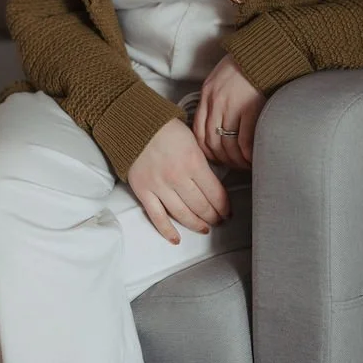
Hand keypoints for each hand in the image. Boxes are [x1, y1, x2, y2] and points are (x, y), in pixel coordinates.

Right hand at [128, 118, 231, 244]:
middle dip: (214, 216)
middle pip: (201, 206)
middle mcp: (178, 177)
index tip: (228, 212)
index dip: (224, 206)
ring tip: (204, 228)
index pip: (215, 193)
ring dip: (196, 224)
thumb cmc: (165, 129)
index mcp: (194, 162)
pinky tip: (177, 239)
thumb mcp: (193, 141)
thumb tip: (213, 184)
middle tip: (219, 220)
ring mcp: (159, 186)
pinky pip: (157, 217)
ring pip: (183, 214)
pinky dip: (167, 231)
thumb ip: (202, 163)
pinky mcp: (143, 192)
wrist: (134, 123)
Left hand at [192, 54, 264, 171]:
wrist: (264, 52)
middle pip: (212, 142)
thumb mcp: (220, 78)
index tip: (215, 159)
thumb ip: (216, 98)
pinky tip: (253, 159)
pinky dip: (247, 155)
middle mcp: (216, 102)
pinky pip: (245, 140)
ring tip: (245, 166)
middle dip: (222, 160)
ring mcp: (233, 107)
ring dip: (236, 161)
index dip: (206, 151)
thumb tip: (217, 123)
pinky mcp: (251, 109)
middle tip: (232, 167)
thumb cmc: (246, 65)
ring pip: (227, 145)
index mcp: (207, 95)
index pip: (198, 132)